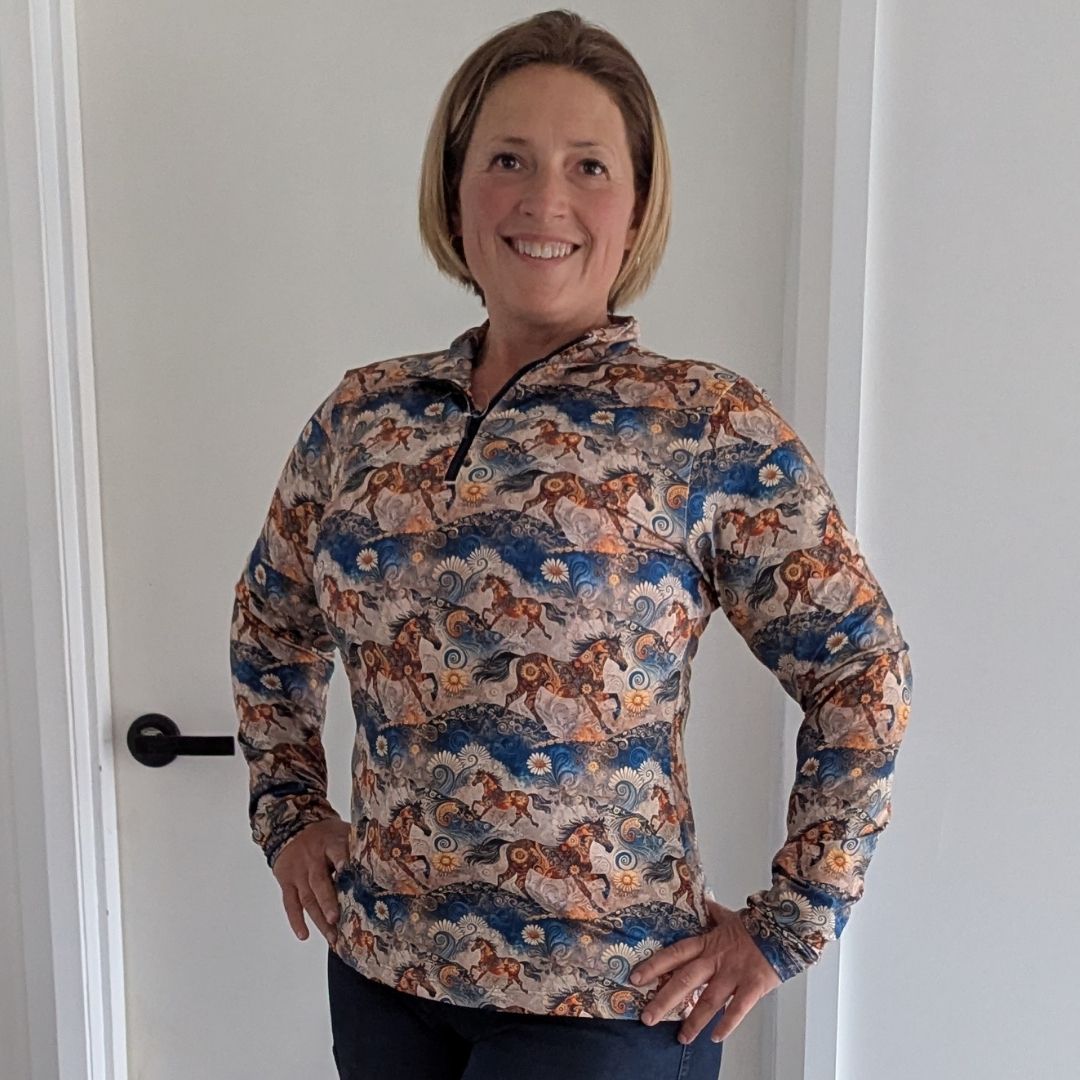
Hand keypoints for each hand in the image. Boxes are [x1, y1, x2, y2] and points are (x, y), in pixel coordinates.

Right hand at [271, 817, 349, 945]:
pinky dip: (296, 920)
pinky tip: (304, 935)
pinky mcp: (287, 882)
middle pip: (319, 881)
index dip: (342, 860)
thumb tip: (388, 859)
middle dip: (327, 902)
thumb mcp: (342, 832)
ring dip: (318, 918)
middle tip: (336, 919)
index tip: (347, 870)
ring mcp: (298, 872)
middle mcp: (312, 858)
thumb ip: (358, 846)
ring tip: (331, 936)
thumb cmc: (326, 835)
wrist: (292, 827)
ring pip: (307, 897)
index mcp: (330, 843)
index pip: (336, 851)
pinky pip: (290, 903)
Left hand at [629, 898, 781, 1044]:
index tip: (635, 978)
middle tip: (647, 1018)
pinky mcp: (753, 986)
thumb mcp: (729, 917)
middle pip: (685, 980)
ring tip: (681, 1038)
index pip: (674, 954)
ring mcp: (734, 974)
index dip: (654, 966)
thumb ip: (714, 913)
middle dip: (664, 1001)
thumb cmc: (756, 926)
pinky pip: (738, 1009)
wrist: (785, 929)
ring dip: (693, 1021)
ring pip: (708, 1000)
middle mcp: (716, 960)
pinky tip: (715, 1037)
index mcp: (707, 943)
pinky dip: (726, 1024)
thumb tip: (704, 901)